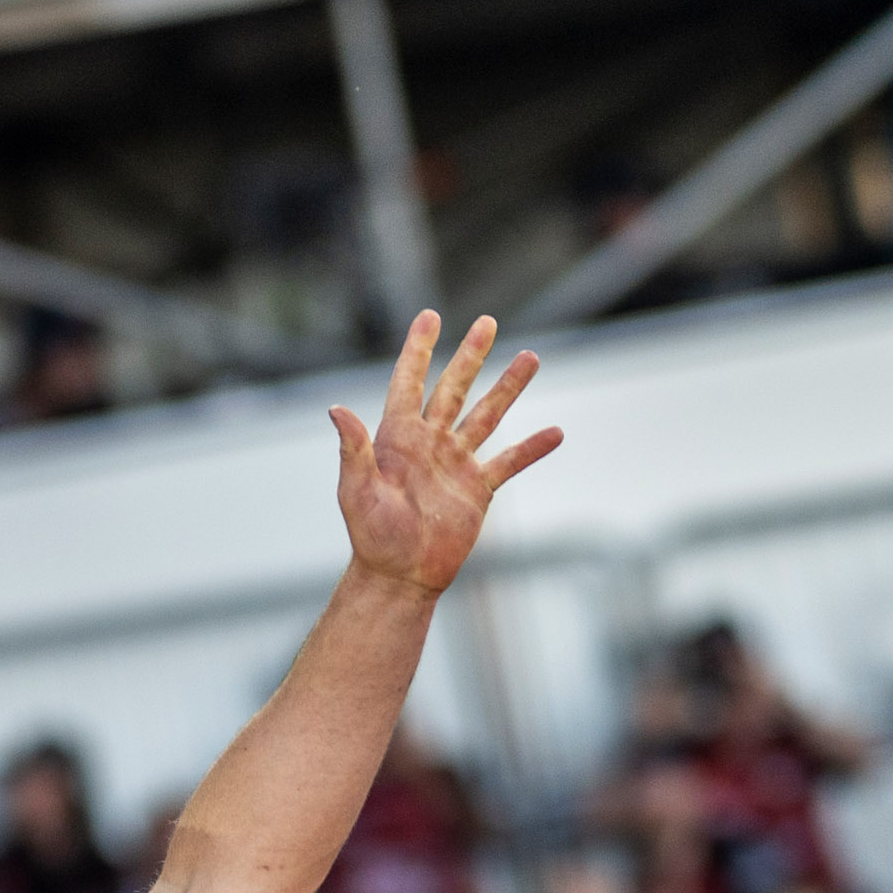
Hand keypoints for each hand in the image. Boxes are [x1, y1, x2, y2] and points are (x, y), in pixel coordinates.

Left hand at [330, 312, 560, 595]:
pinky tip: (555, 432)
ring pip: (487, 416)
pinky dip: (531, 448)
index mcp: (397, 438)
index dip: (418, 350)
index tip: (429, 316)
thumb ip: (352, 450)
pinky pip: (509, 462)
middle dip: (470, 355)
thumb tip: (336, 409)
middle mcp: (429, 443)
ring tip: (530, 357)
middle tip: (487, 322)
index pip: (408, 382)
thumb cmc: (371, 536)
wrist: (400, 575)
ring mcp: (455, 464)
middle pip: (454, 389)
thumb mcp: (356, 491)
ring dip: (508, 388)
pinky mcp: (477, 490)